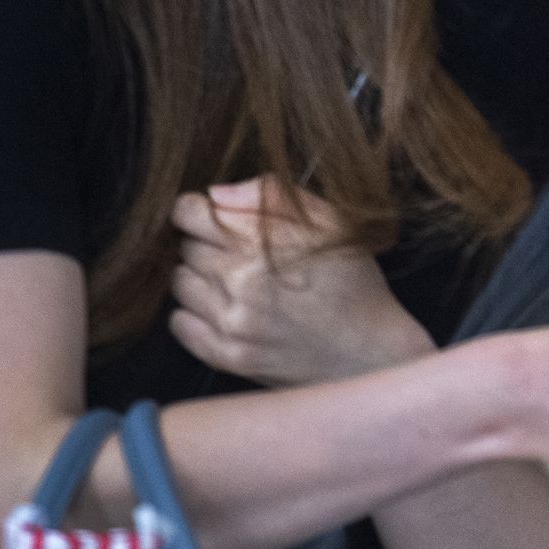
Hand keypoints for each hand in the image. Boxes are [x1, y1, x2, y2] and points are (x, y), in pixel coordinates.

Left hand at [169, 177, 435, 386]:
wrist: (369, 351)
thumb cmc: (352, 282)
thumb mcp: (330, 222)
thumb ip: (271, 195)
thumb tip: (216, 194)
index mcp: (264, 241)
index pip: (190, 213)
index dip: (196, 210)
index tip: (211, 217)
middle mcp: (241, 280)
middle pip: (186, 246)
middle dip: (206, 244)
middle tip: (240, 255)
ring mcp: (232, 321)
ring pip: (180, 283)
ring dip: (201, 278)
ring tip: (236, 283)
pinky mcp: (227, 355)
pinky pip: (179, 323)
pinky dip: (194, 314)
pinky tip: (227, 310)